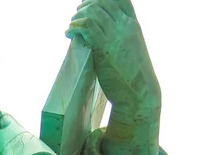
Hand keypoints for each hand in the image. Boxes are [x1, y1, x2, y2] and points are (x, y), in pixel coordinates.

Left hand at [66, 0, 160, 117]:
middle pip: (104, 1)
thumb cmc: (132, 76)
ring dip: (77, 16)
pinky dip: (74, 27)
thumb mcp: (130, 50)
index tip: (89, 4)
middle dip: (86, 5)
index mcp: (133, 25)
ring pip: (94, 11)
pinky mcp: (104, 47)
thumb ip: (119, 39)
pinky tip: (69, 34)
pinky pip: (87, 26)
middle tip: (76, 16)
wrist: (139, 93)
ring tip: (71, 26)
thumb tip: (101, 36)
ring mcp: (115, 35)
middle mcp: (126, 26)